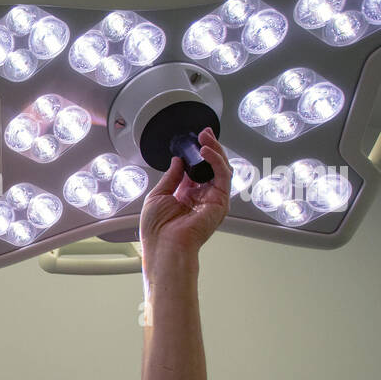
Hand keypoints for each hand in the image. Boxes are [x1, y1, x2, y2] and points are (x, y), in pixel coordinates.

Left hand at [138, 128, 230, 270]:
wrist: (164, 246)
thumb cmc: (157, 230)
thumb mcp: (158, 195)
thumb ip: (171, 177)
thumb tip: (177, 161)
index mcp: (186, 196)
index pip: (196, 170)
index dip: (195, 154)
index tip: (192, 141)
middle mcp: (201, 197)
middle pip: (211, 167)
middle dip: (209, 148)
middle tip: (204, 133)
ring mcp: (212, 199)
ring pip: (220, 169)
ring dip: (215, 151)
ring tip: (205, 138)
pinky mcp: (220, 201)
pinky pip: (223, 176)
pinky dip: (216, 161)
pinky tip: (206, 151)